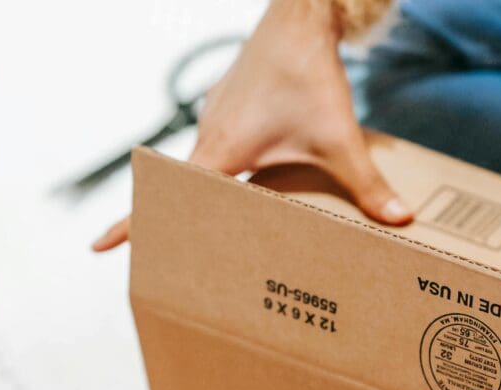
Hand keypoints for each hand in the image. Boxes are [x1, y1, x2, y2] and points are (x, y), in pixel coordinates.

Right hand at [92, 0, 411, 251]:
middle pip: (181, 189)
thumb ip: (366, 185)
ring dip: (206, 195)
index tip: (101, 248)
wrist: (299, 19)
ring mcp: (218, 117)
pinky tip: (255, 182)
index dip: (132, 224)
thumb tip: (399, 221)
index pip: (165, 196)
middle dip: (177, 220)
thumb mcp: (339, 138)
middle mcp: (210, 135)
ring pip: (204, 166)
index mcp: (220, 151)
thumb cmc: (308, 75)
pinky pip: (222, 146)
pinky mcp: (233, 107)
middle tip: (173, 255)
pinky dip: (228, 168)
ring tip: (217, 230)